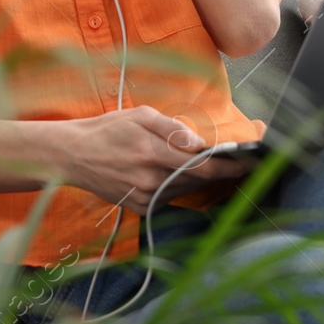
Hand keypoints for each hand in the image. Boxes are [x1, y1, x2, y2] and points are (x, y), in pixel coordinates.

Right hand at [60, 105, 249, 215]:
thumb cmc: (106, 130)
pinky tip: (174, 173)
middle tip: (240, 161)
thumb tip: (198, 143)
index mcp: (153, 153)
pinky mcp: (140, 208)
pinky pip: (171, 197)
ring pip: (186, 189)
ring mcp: (145, 197)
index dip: (231, 166)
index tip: (251, 161)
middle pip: (199, 180)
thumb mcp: (138, 115)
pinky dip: (179, 186)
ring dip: (200, 178)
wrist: (72, 156)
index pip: (203, 166)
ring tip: (207, 163)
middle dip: (221, 171)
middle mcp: (151, 180)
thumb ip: (170, 127)